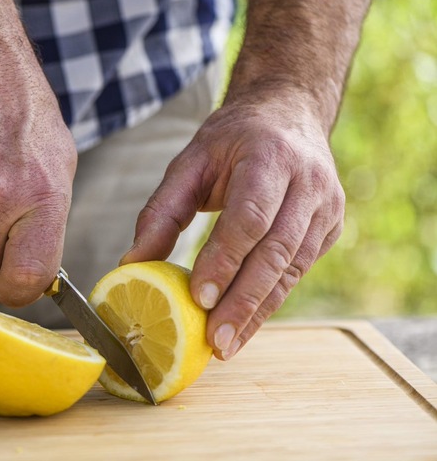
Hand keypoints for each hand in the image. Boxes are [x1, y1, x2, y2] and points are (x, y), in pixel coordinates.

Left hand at [121, 93, 344, 359]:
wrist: (288, 115)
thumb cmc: (231, 140)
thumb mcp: (189, 162)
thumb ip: (161, 212)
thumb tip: (132, 265)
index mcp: (270, 157)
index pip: (251, 217)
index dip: (226, 259)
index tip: (200, 298)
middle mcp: (308, 183)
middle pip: (276, 251)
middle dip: (244, 300)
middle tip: (215, 341)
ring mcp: (326, 207)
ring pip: (291, 269)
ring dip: (258, 311)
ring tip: (226, 345)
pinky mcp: (330, 228)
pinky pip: (297, 272)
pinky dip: (269, 301)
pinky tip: (245, 326)